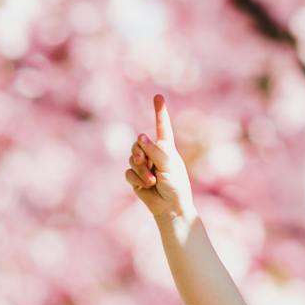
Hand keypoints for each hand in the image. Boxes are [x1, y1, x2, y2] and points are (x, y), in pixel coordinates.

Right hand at [126, 93, 196, 224]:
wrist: (170, 207)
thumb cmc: (176, 186)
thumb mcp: (169, 164)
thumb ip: (155, 150)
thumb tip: (140, 137)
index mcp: (166, 148)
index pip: (162, 127)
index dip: (160, 112)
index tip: (158, 96)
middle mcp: (153, 154)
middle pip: (138, 143)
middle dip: (140, 152)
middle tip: (146, 162)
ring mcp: (143, 166)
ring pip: (132, 158)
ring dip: (141, 169)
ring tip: (152, 180)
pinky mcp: (135, 178)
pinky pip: (128, 172)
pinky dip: (136, 178)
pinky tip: (145, 186)